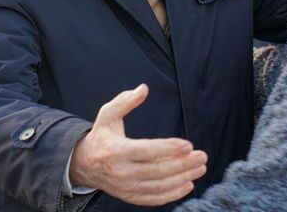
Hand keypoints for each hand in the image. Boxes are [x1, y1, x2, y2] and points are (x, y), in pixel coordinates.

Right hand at [69, 84, 207, 205]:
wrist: (84, 164)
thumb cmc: (102, 136)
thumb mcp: (107, 115)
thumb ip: (125, 101)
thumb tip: (143, 88)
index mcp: (116, 151)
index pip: (146, 151)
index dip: (168, 149)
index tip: (188, 145)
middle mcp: (121, 172)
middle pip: (157, 170)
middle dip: (183, 164)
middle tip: (202, 156)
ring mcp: (126, 187)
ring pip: (159, 186)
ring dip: (183, 179)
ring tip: (200, 168)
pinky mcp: (130, 196)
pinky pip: (154, 198)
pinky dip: (172, 195)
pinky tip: (188, 185)